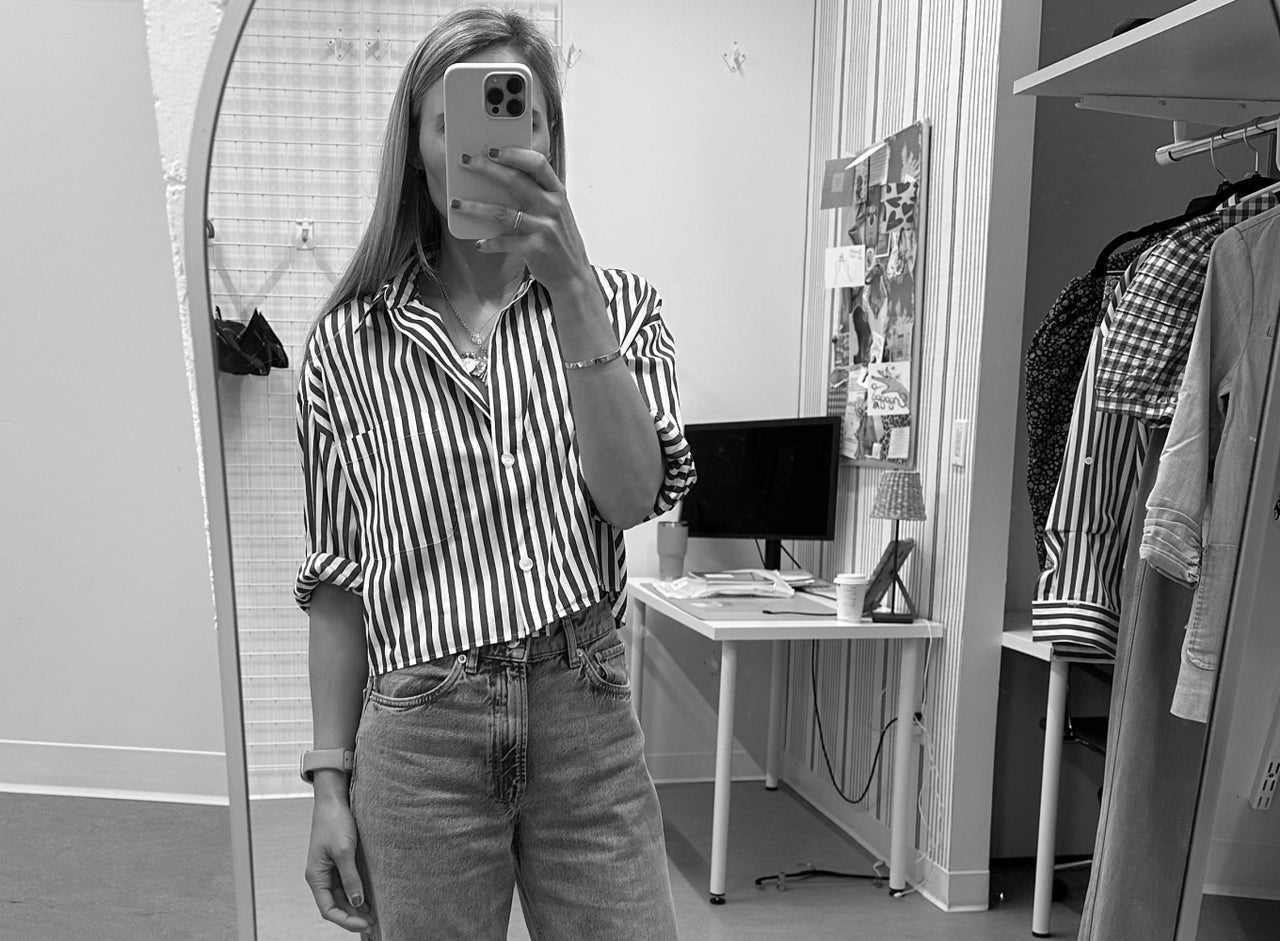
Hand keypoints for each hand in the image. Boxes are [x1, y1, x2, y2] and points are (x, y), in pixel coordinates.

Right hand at [305, 796, 374, 933]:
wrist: (333, 799)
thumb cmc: (334, 822)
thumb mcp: (344, 850)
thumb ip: (351, 877)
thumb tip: (356, 902)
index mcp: (316, 876)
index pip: (328, 909)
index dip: (345, 920)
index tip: (365, 924)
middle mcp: (321, 876)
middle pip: (336, 906)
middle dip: (352, 917)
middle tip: (374, 924)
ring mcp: (330, 869)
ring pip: (342, 897)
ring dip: (356, 908)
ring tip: (374, 916)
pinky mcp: (339, 861)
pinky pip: (347, 884)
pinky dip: (358, 894)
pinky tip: (370, 900)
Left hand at [454, 148, 592, 295]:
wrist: (573, 274)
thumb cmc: (558, 239)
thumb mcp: (554, 211)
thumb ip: (536, 194)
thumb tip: (498, 177)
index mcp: (557, 192)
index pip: (537, 163)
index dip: (514, 153)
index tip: (491, 148)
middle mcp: (552, 207)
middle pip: (515, 181)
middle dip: (487, 169)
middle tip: (465, 162)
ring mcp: (544, 228)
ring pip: (502, 212)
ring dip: (475, 207)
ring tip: (455, 203)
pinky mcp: (535, 249)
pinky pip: (504, 242)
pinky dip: (489, 243)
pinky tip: (480, 243)